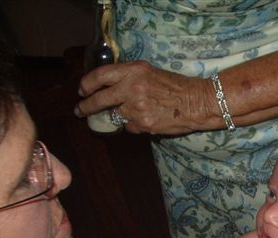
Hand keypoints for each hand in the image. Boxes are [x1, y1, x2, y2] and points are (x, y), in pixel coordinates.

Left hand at [74, 61, 216, 134]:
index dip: (87, 84)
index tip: (82, 90)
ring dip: (117, 117)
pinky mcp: (143, 123)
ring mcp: (136, 107)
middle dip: (86, 107)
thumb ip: (130, 78)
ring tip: (126, 116)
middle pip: (99, 99)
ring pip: (115, 116)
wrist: (197, 102)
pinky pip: (130, 127)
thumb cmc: (177, 86)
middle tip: (80, 111)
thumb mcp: (151, 73)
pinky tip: (148, 120)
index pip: (100, 75)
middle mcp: (131, 87)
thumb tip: (112, 89)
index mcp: (133, 70)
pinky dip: (135, 125)